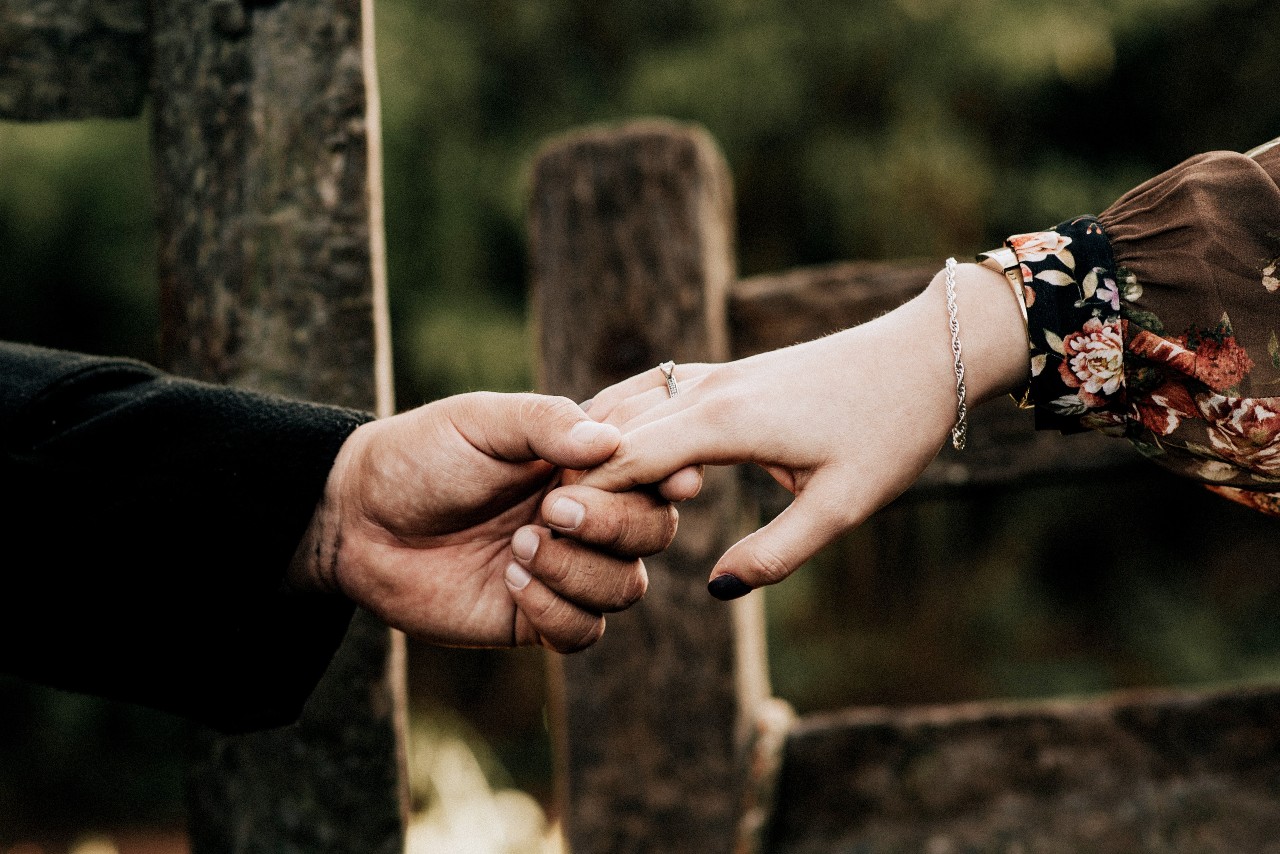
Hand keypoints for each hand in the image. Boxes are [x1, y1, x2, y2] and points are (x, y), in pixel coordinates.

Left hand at [289, 391, 678, 651]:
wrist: (356, 521)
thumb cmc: (420, 455)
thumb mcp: (482, 423)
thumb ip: (546, 424)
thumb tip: (608, 444)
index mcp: (583, 463)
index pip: (655, 473)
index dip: (672, 479)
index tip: (675, 482)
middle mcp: (586, 517)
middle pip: (654, 534)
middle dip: (614, 524)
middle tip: (551, 509)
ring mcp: (565, 570)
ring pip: (626, 588)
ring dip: (578, 570)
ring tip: (518, 545)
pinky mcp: (535, 618)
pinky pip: (582, 631)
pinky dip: (556, 610)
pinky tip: (510, 581)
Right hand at [577, 263, 1029, 598]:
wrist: (925, 357)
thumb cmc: (889, 432)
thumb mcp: (843, 506)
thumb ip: (776, 552)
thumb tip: (712, 589)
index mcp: (727, 421)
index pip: (627, 459)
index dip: (582, 497)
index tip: (543, 536)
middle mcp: (708, 389)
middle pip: (613, 430)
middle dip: (573, 477)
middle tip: (537, 527)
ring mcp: (714, 374)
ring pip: (625, 403)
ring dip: (590, 445)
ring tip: (558, 495)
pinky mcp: (727, 374)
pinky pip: (650, 391)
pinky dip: (616, 418)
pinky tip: (602, 444)